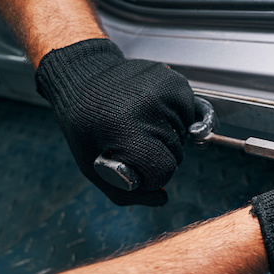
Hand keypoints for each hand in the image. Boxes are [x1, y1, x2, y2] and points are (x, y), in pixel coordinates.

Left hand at [35, 39, 194, 205]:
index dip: (150, 176)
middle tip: (133, 142)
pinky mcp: (177, 82)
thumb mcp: (89, 163)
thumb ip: (124, 192)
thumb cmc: (84, 121)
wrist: (84, 74)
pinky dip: (175, 121)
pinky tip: (152, 112)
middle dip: (158, 156)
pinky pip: (189, 117)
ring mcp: (166, 90)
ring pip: (184, 137)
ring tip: (140, 123)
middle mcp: (148, 104)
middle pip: (176, 155)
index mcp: (123, 126)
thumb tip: (162, 198)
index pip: (161, 169)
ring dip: (167, 138)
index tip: (134, 166)